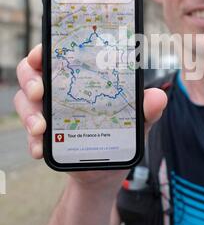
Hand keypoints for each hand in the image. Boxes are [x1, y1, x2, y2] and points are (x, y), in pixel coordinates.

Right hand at [14, 43, 167, 190]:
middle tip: (40, 93)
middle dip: (31, 80)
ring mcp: (46, 113)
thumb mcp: (136, 123)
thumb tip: (158, 97)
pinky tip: (40, 149)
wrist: (105, 174)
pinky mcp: (42, 136)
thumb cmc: (119, 137)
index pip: (56, 54)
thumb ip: (146, 110)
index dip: (44, 50)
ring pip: (25, 101)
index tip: (42, 55)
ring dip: (29, 113)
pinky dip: (32, 141)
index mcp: (79, 76)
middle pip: (31, 73)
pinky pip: (28, 133)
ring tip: (41, 129)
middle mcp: (58, 90)